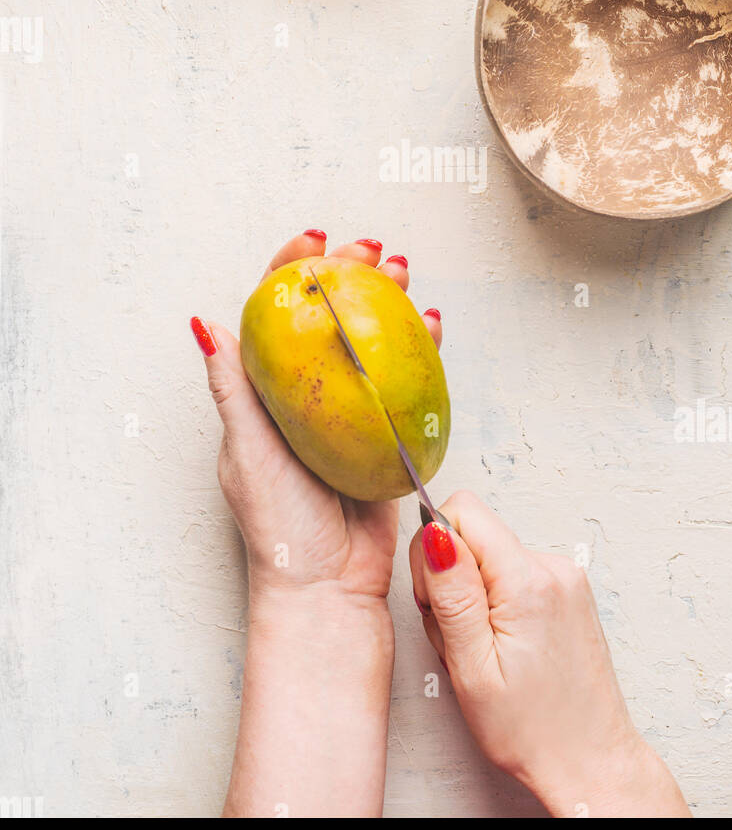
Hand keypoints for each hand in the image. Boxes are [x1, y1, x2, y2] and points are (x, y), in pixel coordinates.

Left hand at [192, 229, 443, 816]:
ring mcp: (349, 412)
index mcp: (264, 393)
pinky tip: (430, 325)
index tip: (314, 242)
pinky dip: (418, 348)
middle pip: (328, 317)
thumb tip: (204, 324)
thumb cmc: (279, 525)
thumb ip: (232, 386)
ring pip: (369, 340)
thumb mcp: (247, 449)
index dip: (291, 271)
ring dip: (386, 300)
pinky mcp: (385, 432)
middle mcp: (307, 395)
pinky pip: (405, 379)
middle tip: (371, 250)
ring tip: (404, 271)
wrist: (329, 588)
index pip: (274, 314)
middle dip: (349, 275)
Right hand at [409, 492, 690, 818]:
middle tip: (461, 639)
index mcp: (528, 582)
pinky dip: (496, 604)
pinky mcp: (568, 591)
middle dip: (450, 580)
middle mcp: (553, 568)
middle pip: (474, 534)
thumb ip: (452, 594)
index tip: (439, 601)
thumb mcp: (473, 668)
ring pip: (489, 557)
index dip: (433, 551)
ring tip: (485, 651)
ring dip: (473, 597)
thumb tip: (435, 532)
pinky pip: (512, 574)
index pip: (461, 511)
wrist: (591, 763)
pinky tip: (504, 646)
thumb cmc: (533, 730)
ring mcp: (565, 578)